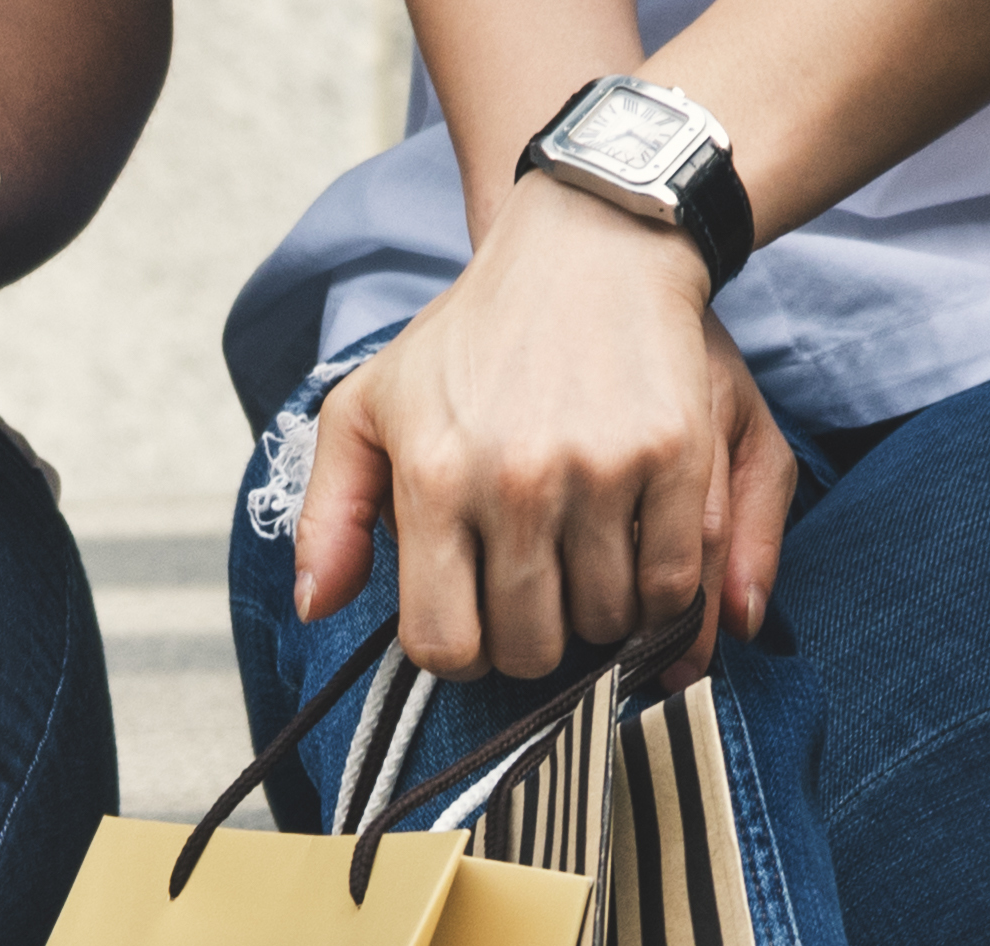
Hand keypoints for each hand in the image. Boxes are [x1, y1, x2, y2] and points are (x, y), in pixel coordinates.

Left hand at [291, 183, 789, 684]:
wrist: (586, 247)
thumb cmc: (467, 338)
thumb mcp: (366, 407)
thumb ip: (329, 515)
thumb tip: (316, 607)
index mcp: (434, 478)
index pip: (444, 644)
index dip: (460, 653)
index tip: (473, 622)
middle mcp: (515, 481)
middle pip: (529, 646)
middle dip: (529, 640)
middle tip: (534, 596)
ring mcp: (600, 470)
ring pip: (604, 623)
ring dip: (597, 617)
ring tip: (583, 567)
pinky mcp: (673, 455)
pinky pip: (671, 583)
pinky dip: (660, 596)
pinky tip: (636, 558)